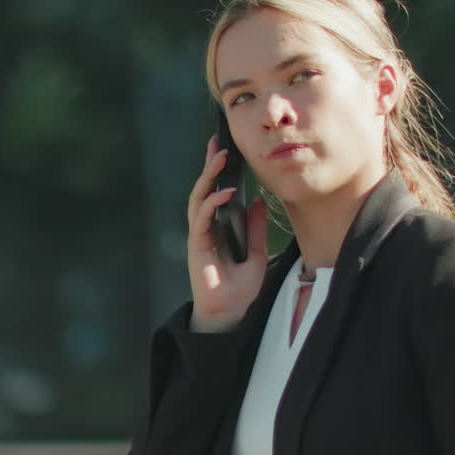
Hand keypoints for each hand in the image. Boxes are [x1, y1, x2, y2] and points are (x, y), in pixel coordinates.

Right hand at [187, 135, 267, 330]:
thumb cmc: (241, 289)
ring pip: (198, 198)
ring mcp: (199, 236)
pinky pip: (202, 217)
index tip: (225, 149)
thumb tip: (258, 202)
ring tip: (221, 158)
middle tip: (217, 142)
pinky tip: (226, 193)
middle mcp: (206, 228)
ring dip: (209, 176)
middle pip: (203, 189)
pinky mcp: (197, 245)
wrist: (231, 313)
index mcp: (218, 228)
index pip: (216, 193)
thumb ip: (256, 229)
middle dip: (209, 165)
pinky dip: (213, 203)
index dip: (218, 172)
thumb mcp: (257, 254)